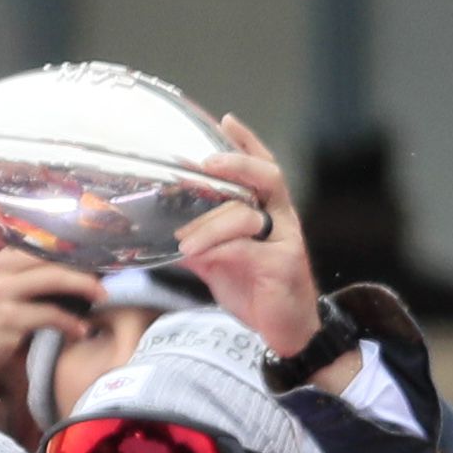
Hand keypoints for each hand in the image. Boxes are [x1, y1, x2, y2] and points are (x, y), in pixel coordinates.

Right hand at [0, 253, 108, 438]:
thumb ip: (12, 282)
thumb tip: (48, 281)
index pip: (35, 245)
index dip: (64, 246)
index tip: (88, 251)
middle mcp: (0, 272)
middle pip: (49, 256)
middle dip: (81, 262)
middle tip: (102, 272)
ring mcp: (4, 294)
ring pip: (54, 279)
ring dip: (84, 286)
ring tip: (102, 297)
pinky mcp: (10, 321)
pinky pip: (50, 316)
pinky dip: (71, 324)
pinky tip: (81, 331)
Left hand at [180, 116, 319, 357]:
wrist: (287, 332)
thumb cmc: (258, 291)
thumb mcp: (221, 263)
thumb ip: (200, 245)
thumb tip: (165, 236)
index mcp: (269, 213)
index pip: (262, 168)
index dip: (248, 143)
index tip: (227, 120)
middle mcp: (282, 221)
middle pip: (268, 177)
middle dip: (238, 163)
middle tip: (208, 161)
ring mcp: (285, 241)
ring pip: (248, 216)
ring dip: (210, 226)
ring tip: (183, 242)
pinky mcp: (282, 266)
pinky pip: (245, 250)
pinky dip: (217, 250)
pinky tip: (196, 257)